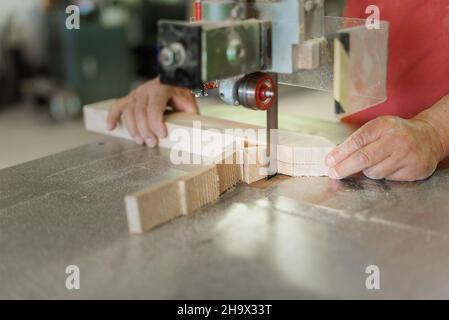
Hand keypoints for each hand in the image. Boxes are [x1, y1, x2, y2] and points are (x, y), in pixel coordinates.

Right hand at [106, 77, 197, 145]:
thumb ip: (190, 117)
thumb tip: (196, 135)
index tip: (161, 135)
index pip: (155, 106)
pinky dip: (112, 116)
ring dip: (132, 128)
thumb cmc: (182, 95)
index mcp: (163, 88)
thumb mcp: (189, 104)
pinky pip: (117, 106)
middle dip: (145, 130)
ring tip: (140, 141)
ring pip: (128, 111)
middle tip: (151, 143)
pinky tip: (110, 128)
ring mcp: (137, 93)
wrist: (175, 80)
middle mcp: (147, 89)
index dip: (156, 122)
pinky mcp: (130, 98)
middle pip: (140, 111)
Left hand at [325, 116, 444, 181]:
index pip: (358, 141)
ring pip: (374, 172)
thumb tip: (335, 157)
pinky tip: (389, 166)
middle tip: (334, 173)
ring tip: (374, 163)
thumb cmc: (397, 133)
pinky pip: (388, 179)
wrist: (429, 137)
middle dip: (345, 168)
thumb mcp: (378, 128)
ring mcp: (407, 155)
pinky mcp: (414, 170)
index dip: (341, 153)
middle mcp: (396, 139)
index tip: (329, 161)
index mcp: (384, 126)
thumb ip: (358, 140)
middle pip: (364, 158)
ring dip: (366, 171)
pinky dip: (383, 175)